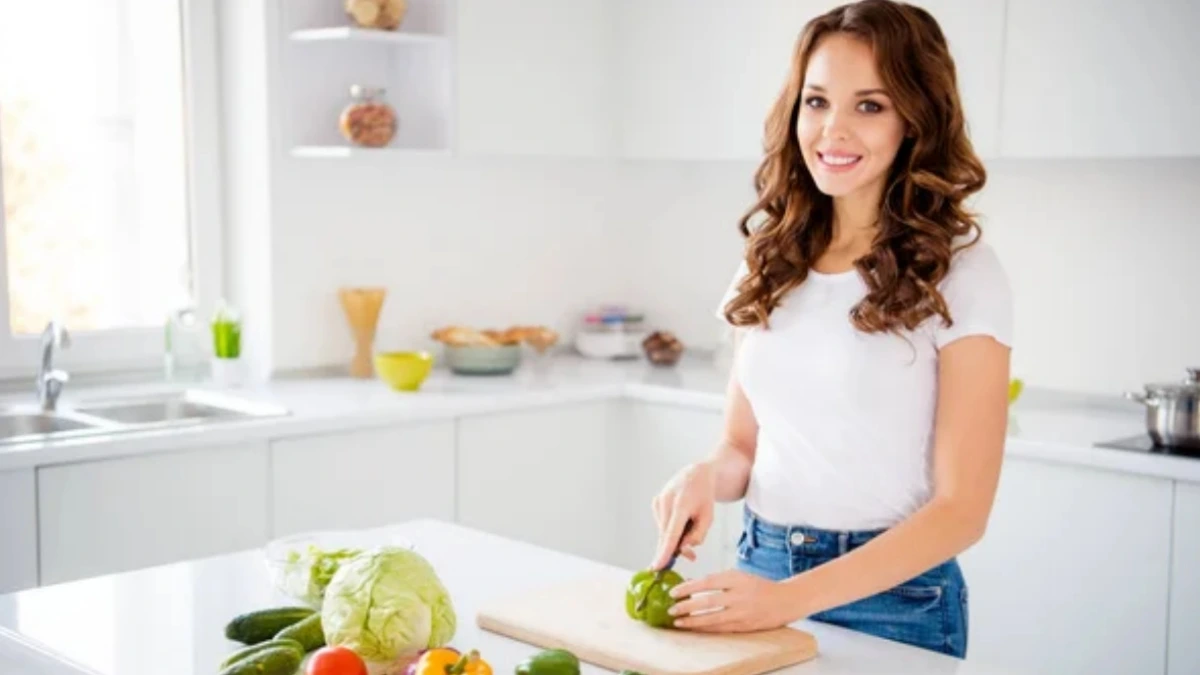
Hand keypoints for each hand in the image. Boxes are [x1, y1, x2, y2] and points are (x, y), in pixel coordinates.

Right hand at [650, 461, 717, 568]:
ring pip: (663, 532)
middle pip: (666, 535)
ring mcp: (658, 501)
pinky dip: (671, 528)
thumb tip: (683, 548)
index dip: (664, 551)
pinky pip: (662, 525)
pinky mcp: (655, 503)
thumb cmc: (704, 496)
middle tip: (691, 555)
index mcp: (681, 504)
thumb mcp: (709, 517)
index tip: (657, 566)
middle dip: (676, 548)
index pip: (671, 533)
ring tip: (690, 525)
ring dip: (675, 537)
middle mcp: (665, 501)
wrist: (696, 474)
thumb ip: (698, 535)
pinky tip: (681, 519)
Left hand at [667, 570, 801, 632]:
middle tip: (671, 608)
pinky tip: (694, 628)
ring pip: (712, 618)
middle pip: (707, 601)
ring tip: (677, 622)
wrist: (785, 600)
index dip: (688, 587)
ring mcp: (742, 612)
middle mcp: (739, 595)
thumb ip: (717, 581)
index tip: (673, 591)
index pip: (707, 582)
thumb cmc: (758, 586)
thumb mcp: (739, 576)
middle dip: (686, 606)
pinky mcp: (745, 626)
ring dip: (693, 621)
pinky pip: (721, 628)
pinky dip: (706, 628)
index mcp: (736, 578)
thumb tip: (691, 585)